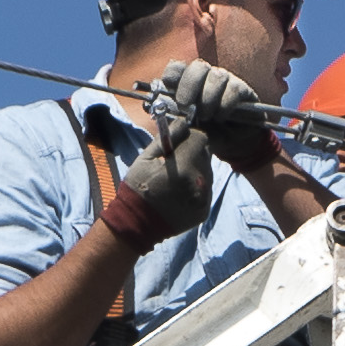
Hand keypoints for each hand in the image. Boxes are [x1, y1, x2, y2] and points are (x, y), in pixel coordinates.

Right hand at [89, 105, 223, 250]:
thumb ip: (167, 138)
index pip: (200, 139)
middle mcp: (198, 183)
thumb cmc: (137, 187)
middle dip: (192, 153)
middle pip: (206, 154)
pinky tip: (180, 192)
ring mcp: (203, 199)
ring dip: (196, 169)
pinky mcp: (204, 211)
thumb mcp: (146, 158)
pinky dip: (196, 186)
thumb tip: (183, 121)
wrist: (136, 224)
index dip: (189, 137)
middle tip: (175, 162)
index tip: (179, 142)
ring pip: (207, 171)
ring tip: (175, 178)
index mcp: (183, 168)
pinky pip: (206, 189)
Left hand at [145, 57, 283, 174]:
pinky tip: (221, 116)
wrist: (232, 142)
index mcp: (188, 81)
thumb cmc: (205, 131)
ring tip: (206, 117)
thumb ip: (170, 114)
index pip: (177, 67)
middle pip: (198, 67)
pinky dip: (224, 105)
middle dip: (189, 87)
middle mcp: (206, 76)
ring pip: (216, 77)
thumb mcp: (185, 125)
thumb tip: (153, 104)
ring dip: (208, 99)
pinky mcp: (242, 88)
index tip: (170, 92)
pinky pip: (233, 89)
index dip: (172, 76)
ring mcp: (225, 80)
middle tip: (186, 107)